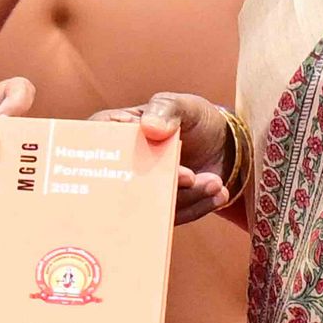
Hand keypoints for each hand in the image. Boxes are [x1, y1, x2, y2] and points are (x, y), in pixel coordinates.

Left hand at [0, 78, 35, 273]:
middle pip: (22, 136)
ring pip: (22, 172)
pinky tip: (28, 207)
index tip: (14, 113)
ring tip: (36, 181)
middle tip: (33, 152)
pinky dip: (21, 207)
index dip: (16, 99)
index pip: (3, 99)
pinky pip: (11, 207)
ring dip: (31, 176)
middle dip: (33, 141)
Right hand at [95, 92, 235, 226]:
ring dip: (187, 196)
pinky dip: (197, 207)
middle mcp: (122, 166)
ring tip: (215, 182)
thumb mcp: (183, 106)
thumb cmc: (194, 119)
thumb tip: (150, 128)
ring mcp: (141, 191)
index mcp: (114, 133)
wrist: (222, 146)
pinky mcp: (159, 210)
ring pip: (153, 203)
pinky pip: (174, 216)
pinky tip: (219, 194)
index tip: (155, 146)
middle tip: (191, 176)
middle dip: (161, 181)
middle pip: (127, 182)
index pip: (101, 145)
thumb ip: (167, 109)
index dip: (119, 152)